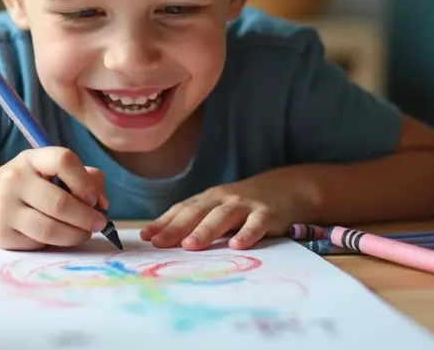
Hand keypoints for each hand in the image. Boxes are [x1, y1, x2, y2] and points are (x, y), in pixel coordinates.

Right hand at [0, 147, 108, 250]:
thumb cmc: (28, 184)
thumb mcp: (49, 170)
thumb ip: (84, 178)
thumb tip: (103, 204)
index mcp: (31, 159)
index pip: (63, 160)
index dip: (84, 181)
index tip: (93, 198)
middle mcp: (15, 180)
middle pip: (59, 202)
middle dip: (86, 216)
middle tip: (99, 223)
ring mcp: (5, 208)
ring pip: (50, 229)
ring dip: (76, 234)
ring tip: (84, 233)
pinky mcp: (3, 234)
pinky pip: (39, 242)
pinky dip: (57, 242)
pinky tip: (61, 237)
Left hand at [140, 176, 296, 250]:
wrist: (288, 187)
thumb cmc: (246, 203)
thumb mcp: (220, 207)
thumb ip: (198, 220)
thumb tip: (164, 239)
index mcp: (209, 199)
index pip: (182, 210)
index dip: (163, 222)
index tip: (145, 237)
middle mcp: (223, 199)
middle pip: (196, 212)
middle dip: (176, 228)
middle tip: (159, 243)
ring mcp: (245, 205)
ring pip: (222, 216)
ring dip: (205, 230)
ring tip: (190, 245)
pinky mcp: (268, 213)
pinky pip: (256, 224)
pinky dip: (247, 234)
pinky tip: (237, 246)